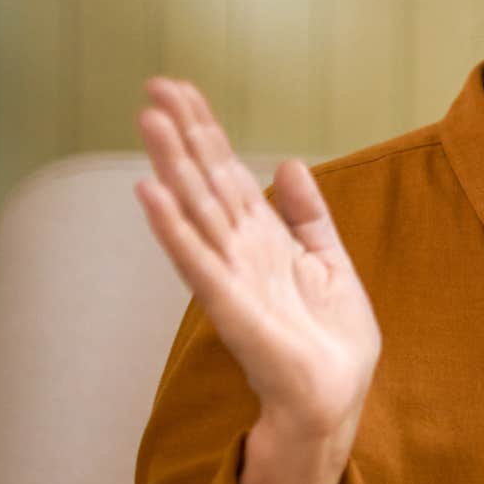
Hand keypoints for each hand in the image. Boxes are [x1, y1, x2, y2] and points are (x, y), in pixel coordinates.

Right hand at [134, 78, 380, 483]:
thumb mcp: (330, 262)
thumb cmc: (331, 339)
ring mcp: (231, 277)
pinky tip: (151, 195)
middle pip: (205, 181)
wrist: (336, 396)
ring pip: (196, 211)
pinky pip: (198, 262)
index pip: (227, 173)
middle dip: (183, 135)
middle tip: (153, 86)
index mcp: (263, 239)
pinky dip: (174, 229)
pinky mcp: (231, 308)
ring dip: (171, 167)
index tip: (180, 89)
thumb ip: (308, 215)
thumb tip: (288, 164)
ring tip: (147, 122)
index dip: (205, 131)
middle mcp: (239, 251)